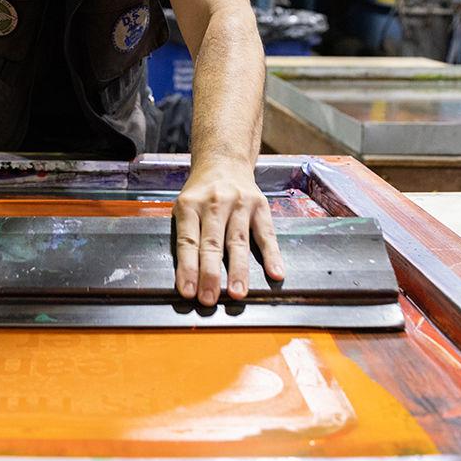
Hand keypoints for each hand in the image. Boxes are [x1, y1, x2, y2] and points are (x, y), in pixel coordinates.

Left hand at [172, 163, 282, 305]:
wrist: (224, 161)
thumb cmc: (201, 193)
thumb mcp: (184, 206)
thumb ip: (186, 235)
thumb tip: (189, 278)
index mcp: (190, 205)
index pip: (188, 241)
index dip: (188, 268)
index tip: (188, 292)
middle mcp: (214, 202)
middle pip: (212, 243)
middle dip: (210, 274)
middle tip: (209, 298)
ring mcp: (239, 204)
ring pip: (238, 241)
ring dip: (238, 270)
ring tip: (237, 293)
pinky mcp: (260, 206)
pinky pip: (267, 234)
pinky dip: (272, 255)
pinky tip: (276, 273)